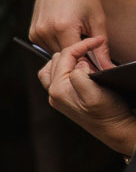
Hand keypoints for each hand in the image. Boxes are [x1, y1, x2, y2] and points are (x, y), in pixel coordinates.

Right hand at [34, 0, 109, 56]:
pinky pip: (48, 47)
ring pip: (56, 53)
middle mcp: (45, 30)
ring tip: (77, 35)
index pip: (76, 58)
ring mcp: (36, 31)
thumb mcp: (98, 21)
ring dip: (67, 50)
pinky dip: (58, 44)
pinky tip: (66, 32)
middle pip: (65, 57)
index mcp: (62, 27)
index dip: (89, 62)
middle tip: (91, 48)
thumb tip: (107, 68)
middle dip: (78, 56)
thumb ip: (101, 48)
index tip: (99, 62)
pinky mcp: (32, 32)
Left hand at [40, 35, 135, 157]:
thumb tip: (78, 64)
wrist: (117, 131)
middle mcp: (53, 93)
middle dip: (74, 52)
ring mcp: (58, 96)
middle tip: (93, 51)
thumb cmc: (110, 114)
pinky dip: (68, 68)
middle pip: (56, 60)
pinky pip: (58, 77)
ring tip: (86, 58)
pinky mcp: (65, 99)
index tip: (98, 41)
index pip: (65, 56)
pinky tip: (81, 68)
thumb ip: (81, 76)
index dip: (82, 45)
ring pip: (54, 68)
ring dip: (68, 60)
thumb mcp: (96, 94)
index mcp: (58, 89)